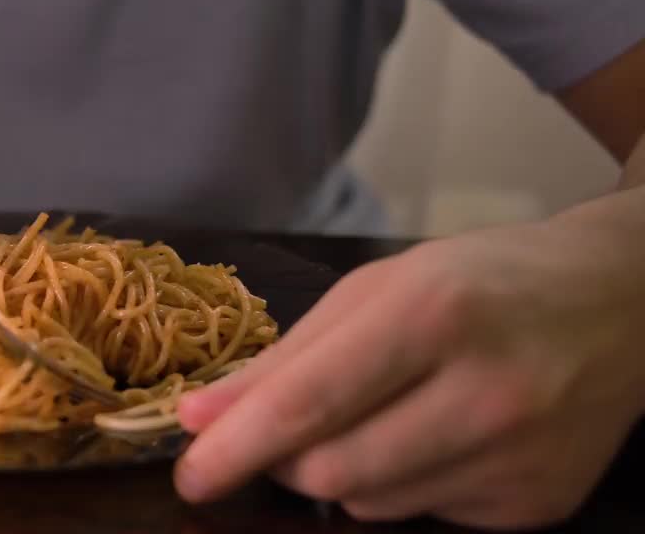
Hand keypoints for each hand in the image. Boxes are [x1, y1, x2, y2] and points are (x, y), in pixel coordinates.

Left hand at [173, 213, 644, 528]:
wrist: (619, 303)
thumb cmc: (480, 280)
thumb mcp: (378, 288)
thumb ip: (287, 357)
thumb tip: (201, 417)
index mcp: (431, 315)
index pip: (308, 404)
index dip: (235, 446)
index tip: (189, 472)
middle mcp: (485, 393)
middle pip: (332, 472)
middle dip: (283, 460)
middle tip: (283, 430)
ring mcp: (519, 458)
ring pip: (371, 504)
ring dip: (341, 472)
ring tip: (375, 415)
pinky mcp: (539, 504)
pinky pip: (424, 516)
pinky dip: (401, 484)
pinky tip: (433, 436)